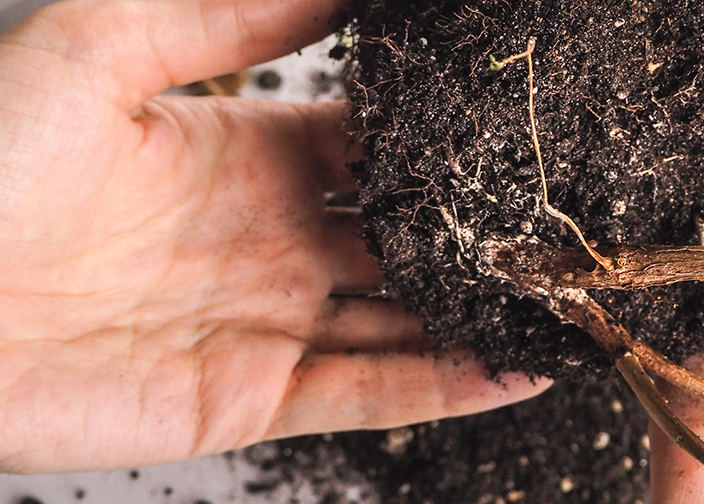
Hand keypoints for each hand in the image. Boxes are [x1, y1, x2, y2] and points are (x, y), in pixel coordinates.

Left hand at [0, 0, 548, 472]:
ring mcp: (265, 325)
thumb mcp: (105, 46)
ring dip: (485, 313)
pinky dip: (450, 385)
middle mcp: (268, 243)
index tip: (517, 128)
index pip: (371, 148)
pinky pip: (372, 392)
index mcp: (243, 156)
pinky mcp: (249, 401)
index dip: (443, 143)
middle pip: (403, 239)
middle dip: (480, 235)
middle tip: (565, 225)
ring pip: (405, 320)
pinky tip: (521, 366)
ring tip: (570, 302)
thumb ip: (235, 13)